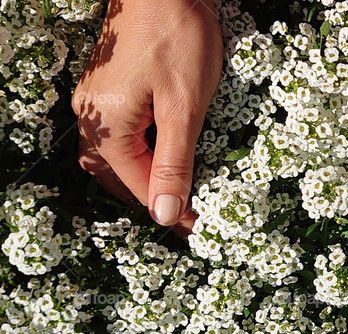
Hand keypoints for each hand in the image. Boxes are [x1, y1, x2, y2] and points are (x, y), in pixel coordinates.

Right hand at [72, 0, 222, 234]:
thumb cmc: (178, 38)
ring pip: (117, 156)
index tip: (200, 227)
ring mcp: (98, 100)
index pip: (138, 186)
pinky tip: (168, 153)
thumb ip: (174, 163)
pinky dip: (144, 151)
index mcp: (108, 127)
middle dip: (153, 197)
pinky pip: (122, 132)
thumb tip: (164, 214)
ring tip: (181, 191)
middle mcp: (93, 117)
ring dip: (145, 176)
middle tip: (190, 215)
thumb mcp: (184, 108)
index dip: (170, 210)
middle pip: (119, 176)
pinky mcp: (109, 86)